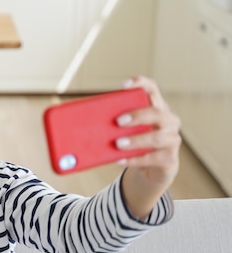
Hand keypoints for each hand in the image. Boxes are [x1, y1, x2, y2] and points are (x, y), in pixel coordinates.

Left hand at [116, 76, 180, 217]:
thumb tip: (80, 125)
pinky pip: (152, 158)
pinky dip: (134, 159)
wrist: (153, 168)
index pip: (152, 89)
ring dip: (135, 140)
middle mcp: (168, 120)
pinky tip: (119, 159)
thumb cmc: (135, 143)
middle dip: (137, 116)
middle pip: (157, 112)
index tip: (123, 86)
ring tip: (118, 143)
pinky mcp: (169, 158)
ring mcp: (172, 139)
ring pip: (157, 137)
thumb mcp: (126, 131)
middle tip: (118, 121)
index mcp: (156, 108)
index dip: (140, 84)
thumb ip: (112, 124)